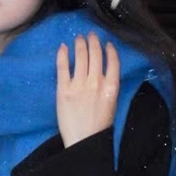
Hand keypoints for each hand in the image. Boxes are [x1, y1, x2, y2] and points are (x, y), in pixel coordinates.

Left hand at [56, 31, 119, 147]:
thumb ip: (109, 88)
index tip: (106, 44)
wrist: (83, 141)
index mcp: (111, 87)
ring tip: (78, 38)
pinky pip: (63, 67)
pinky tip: (63, 47)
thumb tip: (105, 74)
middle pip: (95, 55)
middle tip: (90, 35)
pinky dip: (63, 54)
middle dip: (93, 42)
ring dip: (80, 44)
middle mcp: (96, 82)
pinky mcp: (63, 90)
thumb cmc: (99, 127)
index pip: (113, 61)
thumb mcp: (112, 105)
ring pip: (81, 57)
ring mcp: (79, 85)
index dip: (109, 50)